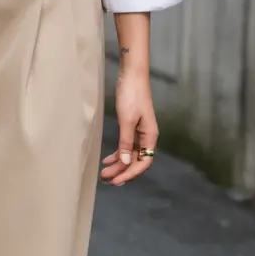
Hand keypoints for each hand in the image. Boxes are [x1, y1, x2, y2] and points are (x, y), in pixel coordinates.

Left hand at [101, 71, 158, 186]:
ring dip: (118, 164)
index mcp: (150, 137)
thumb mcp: (127, 120)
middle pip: (136, 161)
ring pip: (130, 154)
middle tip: (107, 179)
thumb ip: (126, 142)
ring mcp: (140, 132)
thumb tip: (125, 162)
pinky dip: (117, 153)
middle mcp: (147, 137)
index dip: (131, 173)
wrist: (132, 75)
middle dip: (122, 171)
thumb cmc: (132, 96)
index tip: (117, 180)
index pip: (143, 162)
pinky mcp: (132, 126)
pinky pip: (126, 145)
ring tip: (105, 173)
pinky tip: (108, 159)